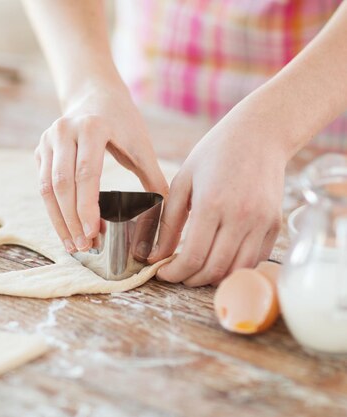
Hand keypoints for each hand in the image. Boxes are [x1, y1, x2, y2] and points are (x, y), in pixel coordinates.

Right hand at [35, 85, 168, 252]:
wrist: (94, 94)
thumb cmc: (122, 121)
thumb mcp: (141, 144)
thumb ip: (154, 178)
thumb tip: (168, 216)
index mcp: (92, 128)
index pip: (85, 173)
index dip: (86, 206)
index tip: (92, 232)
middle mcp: (64, 131)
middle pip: (62, 184)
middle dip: (71, 219)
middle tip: (84, 246)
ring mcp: (48, 140)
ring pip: (46, 188)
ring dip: (58, 220)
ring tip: (73, 245)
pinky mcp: (40, 150)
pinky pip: (42, 186)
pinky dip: (53, 210)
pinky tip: (65, 229)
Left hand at [148, 104, 286, 285]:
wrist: (260, 134)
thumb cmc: (215, 154)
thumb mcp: (183, 182)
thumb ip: (168, 222)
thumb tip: (155, 255)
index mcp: (212, 204)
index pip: (192, 257)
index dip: (174, 273)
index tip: (162, 273)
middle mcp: (241, 217)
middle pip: (214, 269)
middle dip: (190, 279)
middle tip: (177, 274)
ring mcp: (262, 222)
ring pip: (236, 270)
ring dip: (213, 278)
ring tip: (196, 270)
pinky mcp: (275, 224)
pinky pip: (255, 260)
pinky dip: (235, 267)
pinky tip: (219, 258)